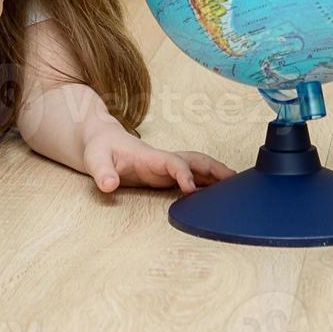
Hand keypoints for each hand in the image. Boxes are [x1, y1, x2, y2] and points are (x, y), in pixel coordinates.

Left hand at [82, 129, 235, 194]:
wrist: (100, 138)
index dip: (183, 173)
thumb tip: (108, 185)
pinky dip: (206, 181)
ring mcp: (165, 166)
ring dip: (215, 174)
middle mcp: (162, 159)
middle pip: (195, 160)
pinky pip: (191, 175)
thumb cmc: (99, 148)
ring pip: (196, 166)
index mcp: (149, 156)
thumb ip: (102, 172)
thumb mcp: (95, 160)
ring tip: (237, 187)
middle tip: (235, 182)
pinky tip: (217, 193)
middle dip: (214, 169)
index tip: (191, 189)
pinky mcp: (164, 173)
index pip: (173, 162)